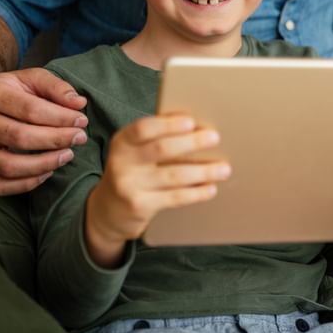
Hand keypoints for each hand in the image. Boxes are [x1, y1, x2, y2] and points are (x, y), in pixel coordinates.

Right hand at [0, 68, 89, 195]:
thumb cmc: (12, 90)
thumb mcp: (32, 78)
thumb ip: (57, 87)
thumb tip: (79, 103)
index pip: (30, 110)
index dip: (60, 118)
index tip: (82, 121)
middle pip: (20, 138)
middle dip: (56, 140)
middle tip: (80, 138)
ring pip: (8, 166)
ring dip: (44, 164)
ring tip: (67, 155)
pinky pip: (0, 186)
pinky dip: (27, 184)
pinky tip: (47, 172)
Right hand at [85, 115, 228, 266]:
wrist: (108, 210)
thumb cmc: (133, 170)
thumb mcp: (135, 151)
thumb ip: (157, 138)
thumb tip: (198, 126)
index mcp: (123, 142)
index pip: (143, 129)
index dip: (168, 125)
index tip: (191, 122)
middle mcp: (122, 162)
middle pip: (161, 150)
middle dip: (191, 143)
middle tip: (215, 138)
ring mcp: (129, 186)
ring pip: (173, 176)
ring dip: (202, 171)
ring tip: (224, 168)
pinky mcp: (139, 206)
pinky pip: (174, 198)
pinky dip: (196, 193)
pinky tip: (211, 188)